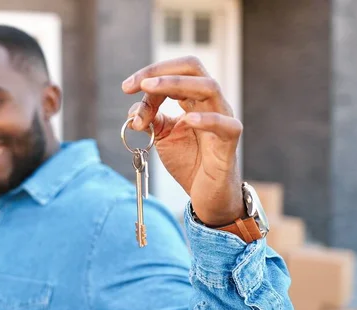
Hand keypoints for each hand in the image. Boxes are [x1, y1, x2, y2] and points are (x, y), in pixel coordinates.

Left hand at [121, 56, 244, 226]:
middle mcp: (210, 102)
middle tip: (138, 84)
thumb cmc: (188, 161)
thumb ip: (150, 119)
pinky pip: (225, 125)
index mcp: (194, 97)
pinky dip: (206, 119)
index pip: (175, 71)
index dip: (150, 75)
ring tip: (150, 89)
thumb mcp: (162, 136)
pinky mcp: (230, 142)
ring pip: (209, 87)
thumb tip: (132, 110)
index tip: (126, 88)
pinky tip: (187, 119)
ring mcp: (223, 119)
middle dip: (162, 71)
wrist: (206, 194)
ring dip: (176, 84)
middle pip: (193, 68)